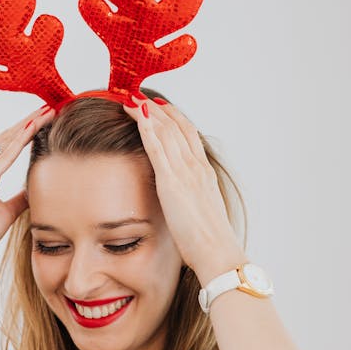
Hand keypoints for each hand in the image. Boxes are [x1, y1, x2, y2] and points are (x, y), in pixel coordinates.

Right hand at [0, 103, 54, 269]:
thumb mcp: (5, 212)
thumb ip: (19, 199)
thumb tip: (35, 191)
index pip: (6, 145)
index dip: (25, 131)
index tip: (44, 119)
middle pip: (6, 137)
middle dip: (28, 121)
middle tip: (49, 106)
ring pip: (6, 141)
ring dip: (27, 124)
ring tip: (46, 111)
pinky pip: (4, 156)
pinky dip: (20, 141)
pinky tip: (33, 129)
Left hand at [122, 94, 245, 281]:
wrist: (218, 253)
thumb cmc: (210, 243)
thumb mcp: (202, 215)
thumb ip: (192, 203)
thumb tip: (184, 204)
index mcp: (205, 174)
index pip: (189, 136)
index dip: (174, 119)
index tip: (161, 108)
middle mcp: (196, 168)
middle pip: (177, 127)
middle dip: (158, 110)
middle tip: (140, 96)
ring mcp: (185, 173)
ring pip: (166, 132)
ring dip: (148, 112)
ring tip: (132, 99)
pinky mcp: (172, 182)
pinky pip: (157, 147)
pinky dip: (146, 127)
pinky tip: (136, 115)